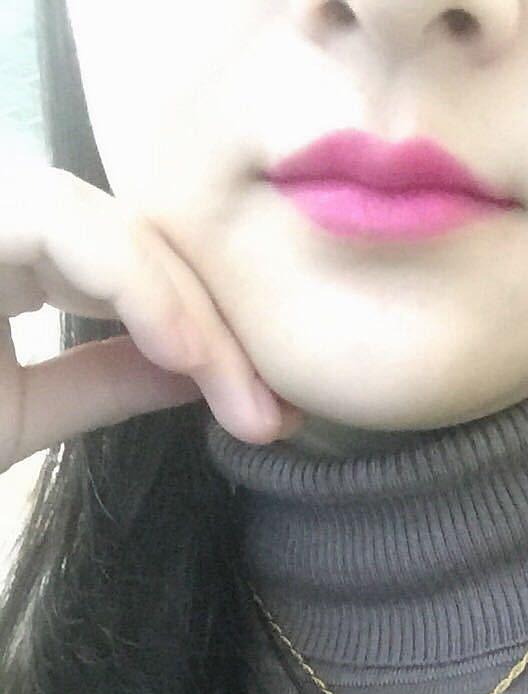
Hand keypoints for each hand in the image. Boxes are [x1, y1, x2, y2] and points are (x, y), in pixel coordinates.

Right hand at [0, 158, 301, 474]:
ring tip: (242, 397)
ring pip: (114, 223)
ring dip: (192, 309)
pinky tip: (182, 353)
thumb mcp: (17, 414)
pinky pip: (60, 219)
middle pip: (138, 241)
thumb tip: (201, 368)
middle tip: (274, 411)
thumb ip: (99, 382)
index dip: (206, 329)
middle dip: (219, 324)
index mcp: (8, 259)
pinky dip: (135, 280)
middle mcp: (4, 219)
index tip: (262, 409)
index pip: (130, 267)